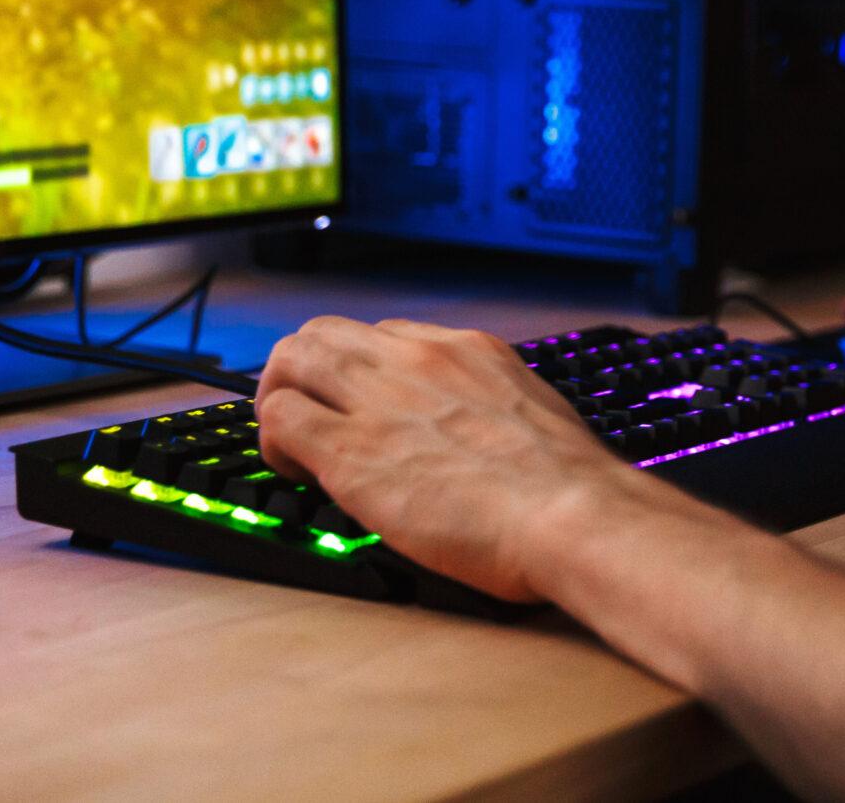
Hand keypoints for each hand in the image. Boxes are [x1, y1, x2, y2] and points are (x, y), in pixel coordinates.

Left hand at [256, 316, 640, 602]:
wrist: (570, 512)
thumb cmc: (567, 486)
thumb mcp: (533, 415)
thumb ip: (492, 411)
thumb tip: (476, 438)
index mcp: (467, 350)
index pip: (386, 335)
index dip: (363, 372)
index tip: (363, 405)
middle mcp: (417, 359)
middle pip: (326, 332)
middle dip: (305, 371)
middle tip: (309, 416)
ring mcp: (380, 399)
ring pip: (292, 358)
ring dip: (281, 396)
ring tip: (293, 444)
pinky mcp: (351, 451)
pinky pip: (281, 418)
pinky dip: (273, 441)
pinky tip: (296, 472)